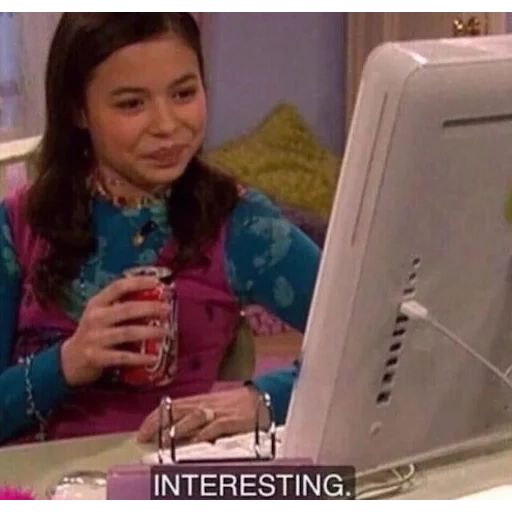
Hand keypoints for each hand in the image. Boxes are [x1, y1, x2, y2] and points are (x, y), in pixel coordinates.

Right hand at [60, 275, 169, 386]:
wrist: (70, 360)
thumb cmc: (94, 333)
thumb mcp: (102, 314)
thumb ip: (122, 305)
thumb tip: (157, 297)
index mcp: (97, 303)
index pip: (119, 286)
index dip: (139, 282)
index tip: (158, 282)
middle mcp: (95, 318)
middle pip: (127, 309)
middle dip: (150, 307)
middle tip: (168, 309)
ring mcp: (95, 338)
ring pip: (127, 332)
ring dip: (149, 332)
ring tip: (165, 332)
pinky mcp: (96, 357)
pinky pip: (123, 357)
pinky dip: (140, 358)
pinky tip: (153, 358)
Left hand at [137, 386, 265, 443]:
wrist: (259, 396)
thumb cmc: (233, 403)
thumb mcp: (210, 405)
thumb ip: (193, 415)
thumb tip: (173, 429)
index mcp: (198, 400)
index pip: (171, 406)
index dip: (155, 418)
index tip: (141, 431)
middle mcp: (205, 404)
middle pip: (178, 410)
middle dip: (160, 423)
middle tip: (145, 436)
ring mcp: (218, 411)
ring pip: (194, 416)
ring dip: (179, 427)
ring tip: (166, 438)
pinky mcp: (231, 419)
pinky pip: (216, 426)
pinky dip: (205, 433)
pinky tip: (196, 440)